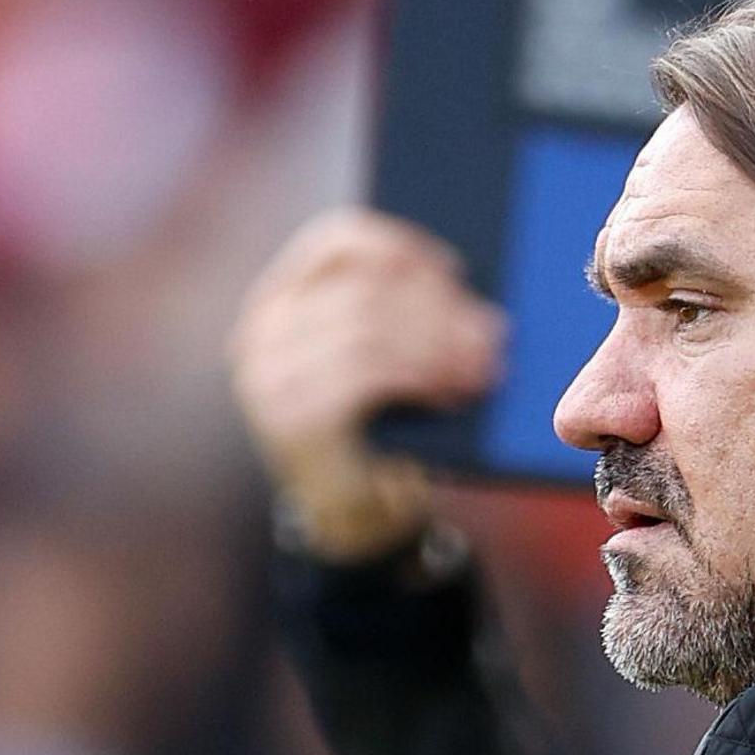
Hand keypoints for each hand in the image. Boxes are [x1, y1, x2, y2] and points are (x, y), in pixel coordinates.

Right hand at [228, 210, 505, 562]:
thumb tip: (466, 282)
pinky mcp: (290, 416)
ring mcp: (269, 374)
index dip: (403, 247)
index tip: (455, 272)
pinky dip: (421, 376)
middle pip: (365, 286)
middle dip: (438, 308)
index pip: (337, 239)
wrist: (352, 515)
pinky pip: (365, 372)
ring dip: (438, 345)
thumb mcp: (385, 357)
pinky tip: (453, 393)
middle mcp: (263, 328)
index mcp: (282, 297)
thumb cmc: (380, 424)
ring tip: (482, 368)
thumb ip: (400, 312)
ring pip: (368, 326)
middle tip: (492, 334)